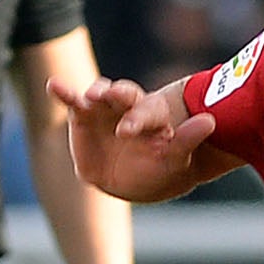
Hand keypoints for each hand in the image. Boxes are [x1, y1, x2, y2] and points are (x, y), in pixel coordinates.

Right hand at [50, 74, 214, 199]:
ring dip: (93, 91)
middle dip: (116, 93)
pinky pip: (72, 101)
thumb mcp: (175, 157)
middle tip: (109, 96)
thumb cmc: (158, 167)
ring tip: (85, 96)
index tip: (126, 131)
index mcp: (151, 114)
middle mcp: (128, 106)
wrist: (133, 178)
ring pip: (98, 92)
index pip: (146, 111)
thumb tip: (211, 120)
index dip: (137, 118)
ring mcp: (104, 108)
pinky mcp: (82, 115)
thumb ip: (188, 138)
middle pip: (123, 94)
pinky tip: (52, 84)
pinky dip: (63, 92)